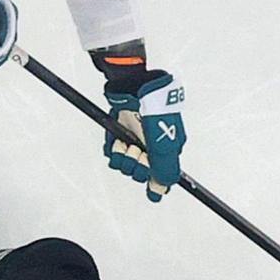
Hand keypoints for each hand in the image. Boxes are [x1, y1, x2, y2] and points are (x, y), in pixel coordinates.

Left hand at [92, 44, 184, 199]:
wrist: (135, 88)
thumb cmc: (155, 113)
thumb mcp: (164, 146)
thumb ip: (165, 170)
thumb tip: (162, 190)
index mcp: (167, 151)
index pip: (161, 177)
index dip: (154, 182)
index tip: (149, 185)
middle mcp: (151, 149)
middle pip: (140, 174)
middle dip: (137, 165)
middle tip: (138, 152)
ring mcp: (134, 143)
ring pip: (124, 166)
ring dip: (124, 157)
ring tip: (126, 143)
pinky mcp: (119, 137)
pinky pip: (112, 155)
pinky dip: (113, 150)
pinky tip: (118, 140)